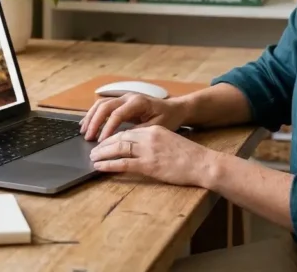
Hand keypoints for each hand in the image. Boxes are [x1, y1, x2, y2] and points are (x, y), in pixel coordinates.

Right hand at [79, 93, 186, 141]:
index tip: (101, 142)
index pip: (117, 115)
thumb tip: (122, 139)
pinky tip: (87, 124)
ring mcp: (124, 98)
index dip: (107, 129)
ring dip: (91, 117)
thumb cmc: (168, 118)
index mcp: (138, 102)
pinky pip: (103, 105)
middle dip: (95, 122)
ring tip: (83, 132)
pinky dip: (94, 114)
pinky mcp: (121, 102)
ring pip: (101, 104)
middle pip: (105, 106)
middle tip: (88, 138)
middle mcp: (128, 97)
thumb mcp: (157, 127)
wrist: (175, 108)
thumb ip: (139, 132)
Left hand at [89, 125, 216, 187]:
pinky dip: (109, 165)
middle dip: (104, 144)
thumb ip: (154, 141)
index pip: (128, 131)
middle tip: (93, 149)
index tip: (104, 142)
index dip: (113, 136)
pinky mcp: (149, 165)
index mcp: (154, 129)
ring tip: (93, 157)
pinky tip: (100, 167)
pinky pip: (123, 163)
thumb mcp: (170, 141)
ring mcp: (148, 150)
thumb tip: (138, 147)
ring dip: (102, 153)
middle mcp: (149, 136)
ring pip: (118, 148)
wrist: (203, 163)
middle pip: (120, 137)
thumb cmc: (189, 156)